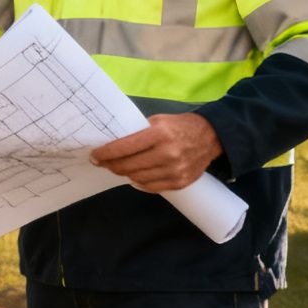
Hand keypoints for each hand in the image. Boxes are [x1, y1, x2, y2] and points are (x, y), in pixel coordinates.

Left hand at [90, 113, 223, 192]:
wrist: (212, 137)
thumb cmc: (180, 126)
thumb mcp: (159, 121)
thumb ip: (139, 131)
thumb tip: (115, 142)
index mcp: (160, 134)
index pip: (124, 147)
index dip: (105, 153)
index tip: (95, 155)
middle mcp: (167, 154)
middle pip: (128, 165)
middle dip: (110, 165)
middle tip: (102, 163)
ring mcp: (174, 170)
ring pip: (137, 178)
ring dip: (124, 173)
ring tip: (118, 167)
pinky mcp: (180, 182)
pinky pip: (151, 187)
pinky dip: (139, 182)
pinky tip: (134, 175)